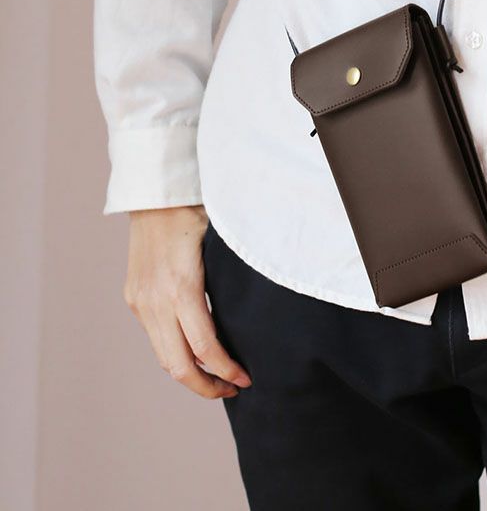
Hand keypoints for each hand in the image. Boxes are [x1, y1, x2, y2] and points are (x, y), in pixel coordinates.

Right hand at [123, 205, 251, 398]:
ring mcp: (140, 300)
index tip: (246, 379)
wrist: (156, 195)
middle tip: (233, 390)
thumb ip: (231, 284)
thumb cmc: (197, 213)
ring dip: (190, 373)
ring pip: (163, 356)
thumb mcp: (222, 246)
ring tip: (217, 378)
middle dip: (207, 386)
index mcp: (183, 286)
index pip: (206, 346)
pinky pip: (155, 337)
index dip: (227, 369)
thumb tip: (255, 317)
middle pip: (178, 365)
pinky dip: (175, 352)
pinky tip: (196, 352)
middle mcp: (156, 300)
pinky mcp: (133, 298)